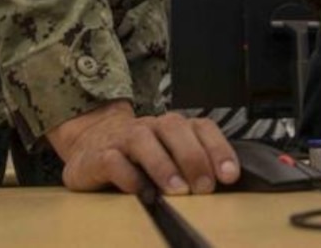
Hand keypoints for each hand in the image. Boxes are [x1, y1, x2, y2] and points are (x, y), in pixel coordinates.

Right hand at [46, 100, 239, 194]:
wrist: (90, 142)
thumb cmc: (139, 154)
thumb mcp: (169, 155)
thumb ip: (194, 165)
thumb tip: (223, 185)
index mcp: (173, 127)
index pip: (201, 127)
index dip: (218, 149)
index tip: (230, 175)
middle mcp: (150, 127)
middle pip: (175, 128)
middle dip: (193, 157)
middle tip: (204, 187)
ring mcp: (123, 139)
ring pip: (143, 140)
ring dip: (163, 165)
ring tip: (177, 190)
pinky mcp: (99, 156)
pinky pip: (114, 161)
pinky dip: (129, 176)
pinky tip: (143, 192)